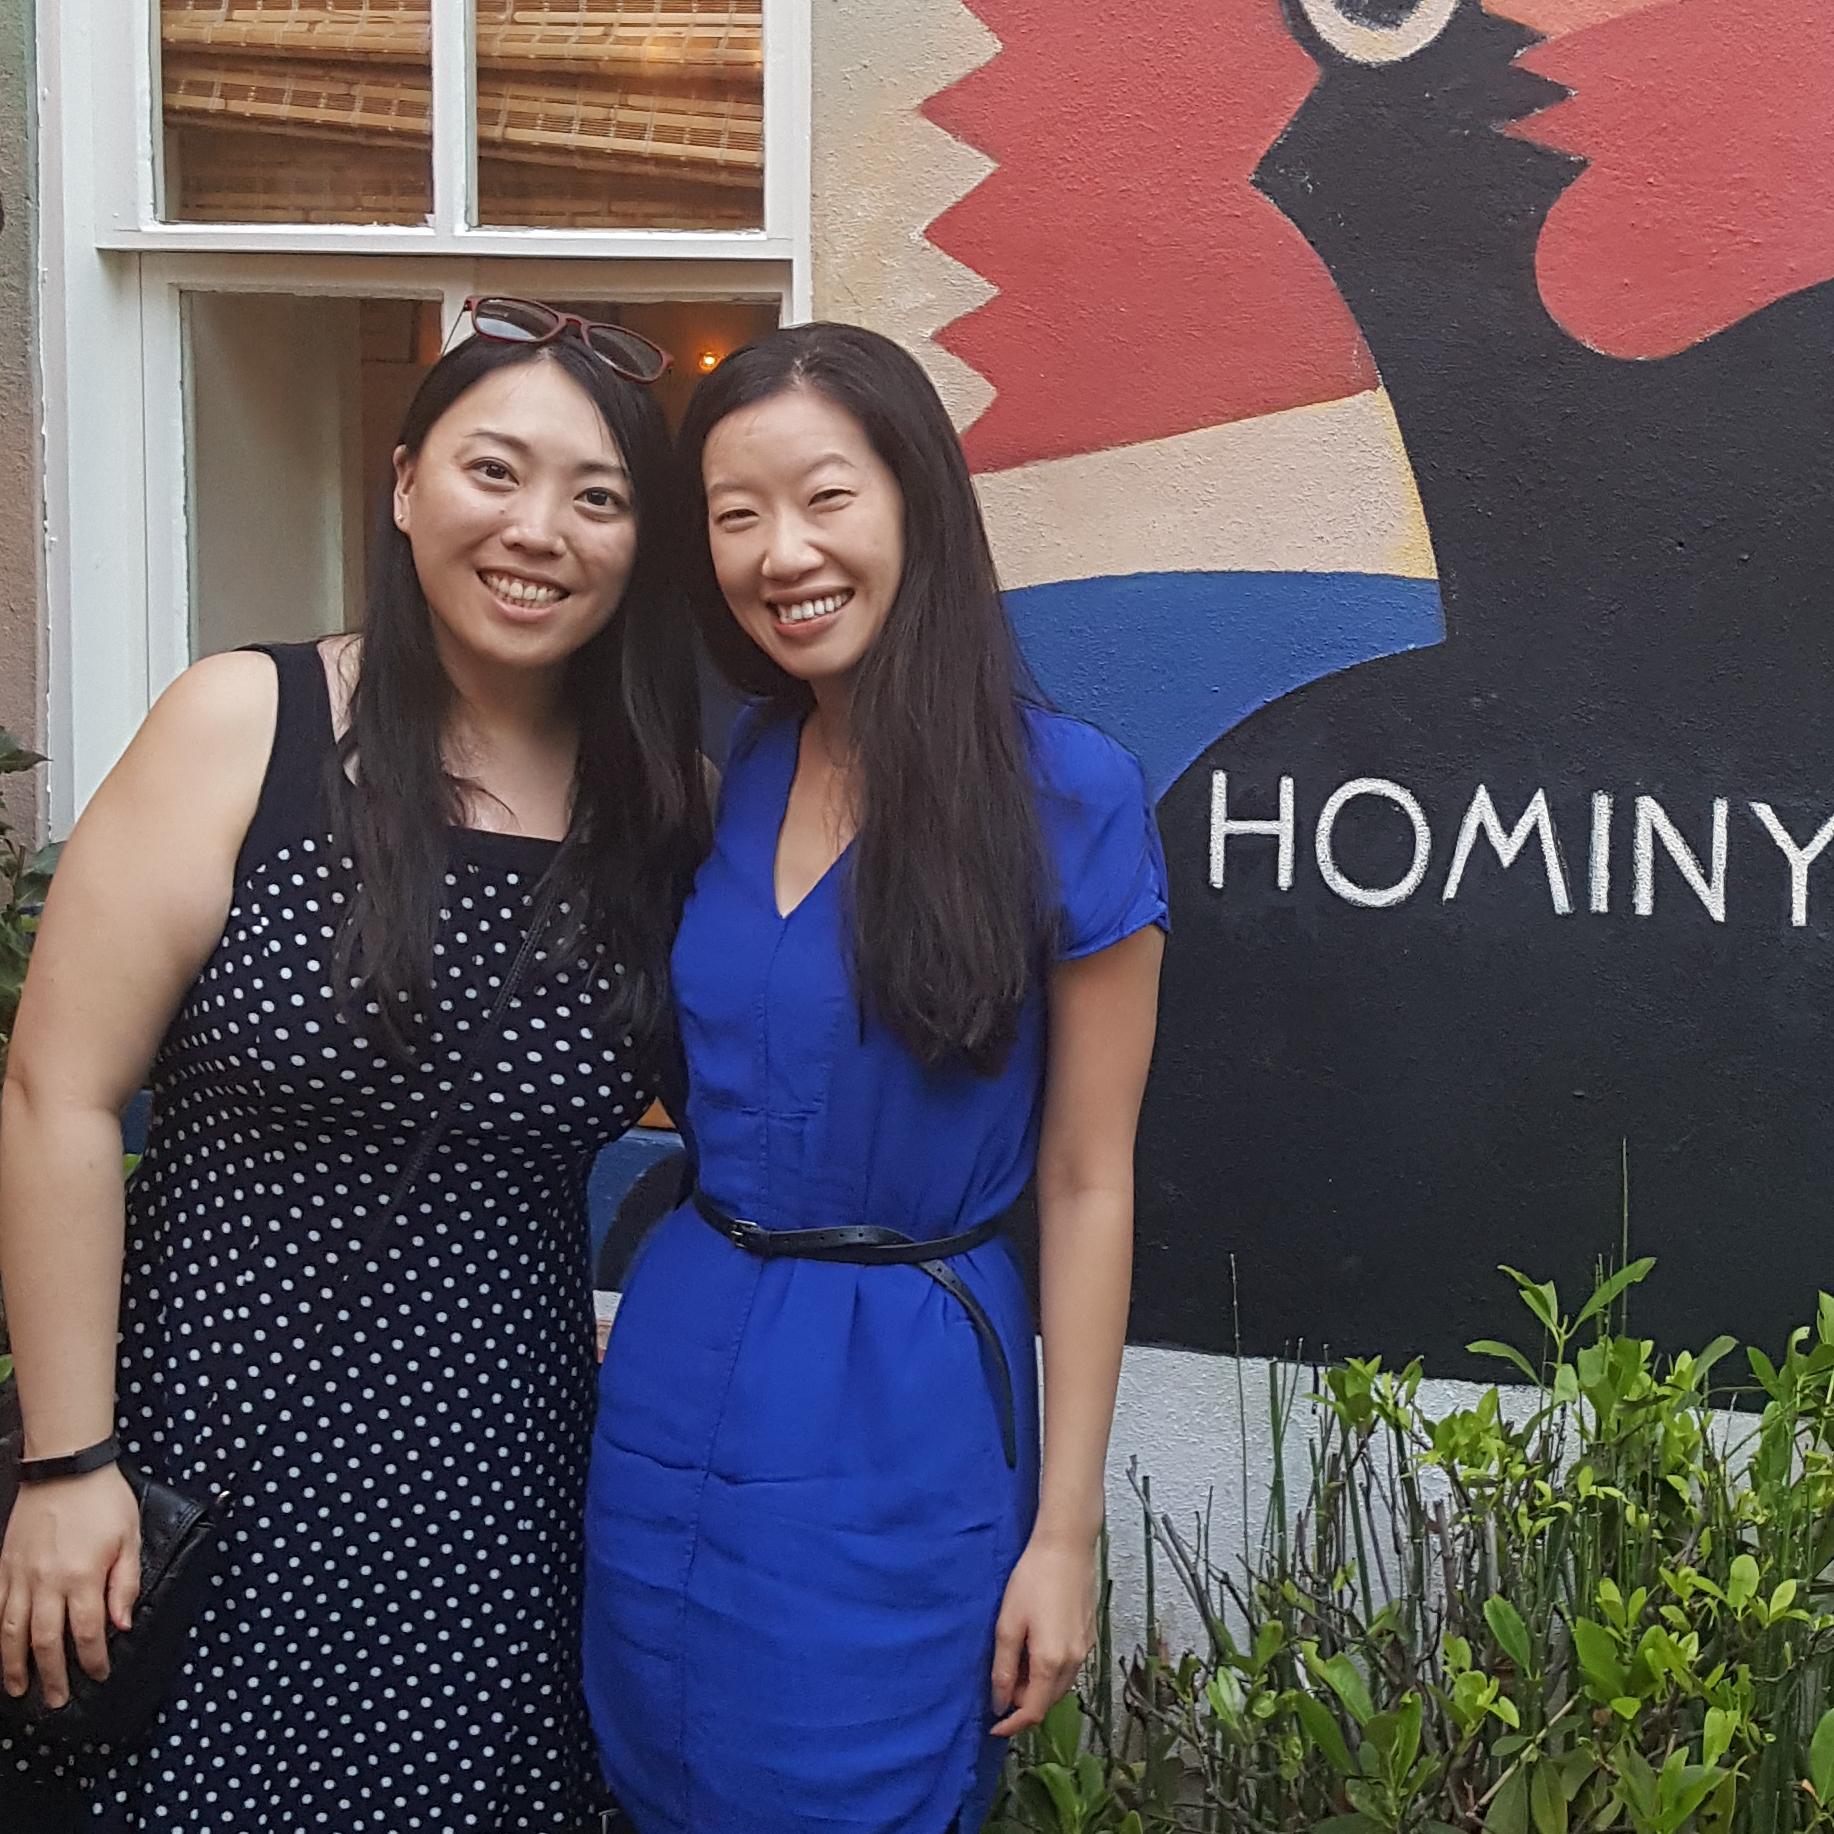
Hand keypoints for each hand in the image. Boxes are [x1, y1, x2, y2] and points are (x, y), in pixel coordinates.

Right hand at [0, 1465, 139, 1707]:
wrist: (65, 1467)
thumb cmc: (104, 1500)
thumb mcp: (130, 1537)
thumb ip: (125, 1584)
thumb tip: (122, 1625)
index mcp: (83, 1576)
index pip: (89, 1632)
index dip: (94, 1659)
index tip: (99, 1675)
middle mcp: (47, 1582)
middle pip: (46, 1642)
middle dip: (52, 1676)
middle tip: (57, 1701)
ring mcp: (20, 1576)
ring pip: (11, 1632)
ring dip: (15, 1665)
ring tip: (20, 1689)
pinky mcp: (4, 1566)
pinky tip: (0, 1650)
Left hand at [989, 1532, 1096, 1736]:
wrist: (1067, 1547)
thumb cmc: (1032, 1580)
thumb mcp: (1008, 1624)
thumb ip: (1003, 1668)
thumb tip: (999, 1702)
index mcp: (1051, 1663)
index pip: (1033, 1711)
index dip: (1013, 1724)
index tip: (994, 1727)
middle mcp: (1074, 1663)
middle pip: (1048, 1701)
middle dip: (1023, 1704)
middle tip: (1000, 1689)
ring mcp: (1085, 1650)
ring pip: (1060, 1686)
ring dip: (1038, 1688)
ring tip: (1016, 1669)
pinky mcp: (1090, 1636)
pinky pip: (1069, 1668)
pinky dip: (1051, 1673)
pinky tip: (1036, 1652)